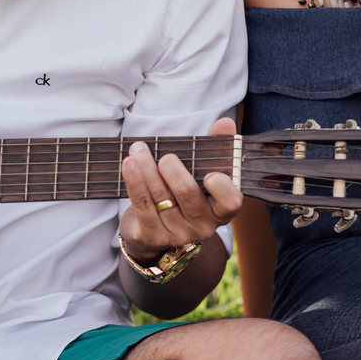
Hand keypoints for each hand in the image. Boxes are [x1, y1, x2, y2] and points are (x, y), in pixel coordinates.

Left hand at [118, 117, 240, 262]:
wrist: (154, 229)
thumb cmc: (183, 193)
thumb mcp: (200, 171)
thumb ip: (215, 147)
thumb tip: (226, 122)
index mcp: (221, 210)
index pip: (231, 202)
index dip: (222, 189)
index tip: (210, 174)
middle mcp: (203, 225)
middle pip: (187, 192)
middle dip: (172, 168)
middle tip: (165, 156)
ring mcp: (178, 233)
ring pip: (160, 195)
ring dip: (147, 167)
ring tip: (138, 149)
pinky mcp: (153, 236)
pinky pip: (142, 204)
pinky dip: (134, 181)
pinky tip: (129, 164)